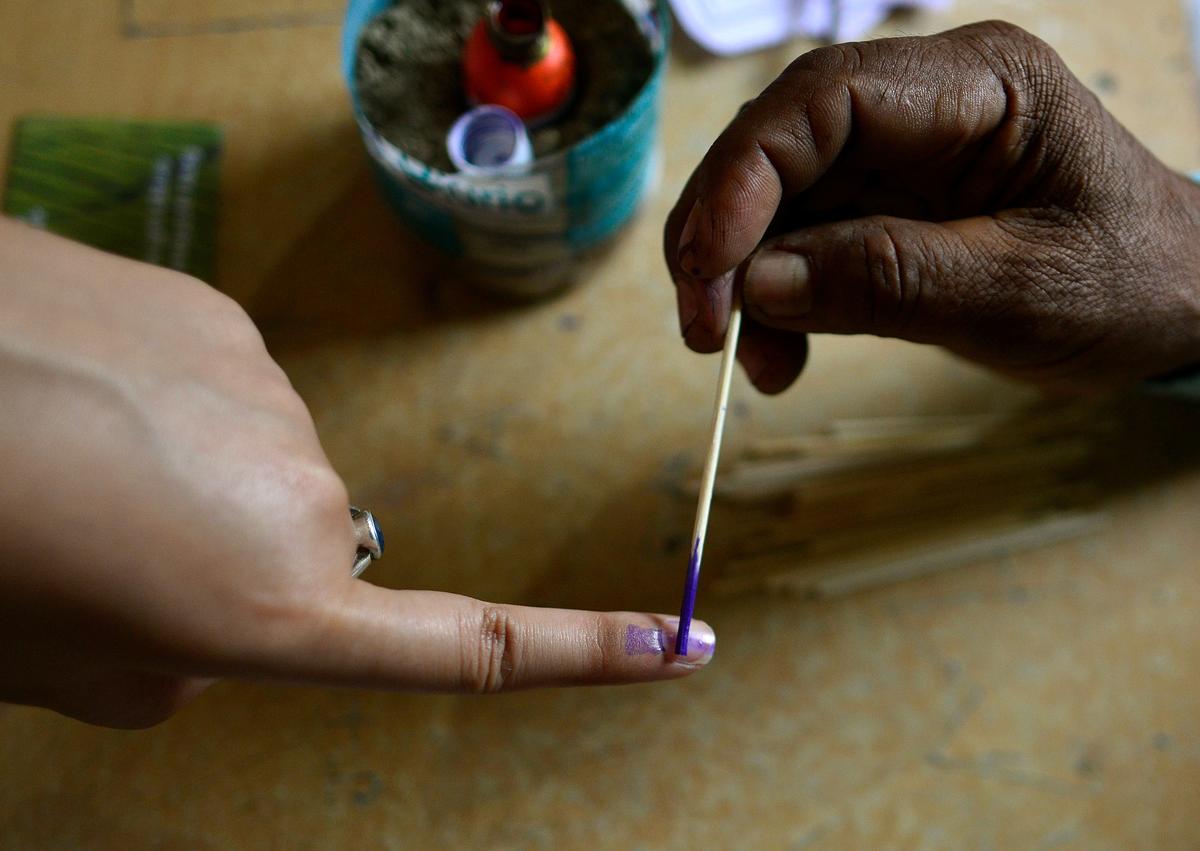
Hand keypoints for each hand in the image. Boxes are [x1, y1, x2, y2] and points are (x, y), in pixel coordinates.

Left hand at [0, 220, 713, 728]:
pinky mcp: (222, 316)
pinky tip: (78, 394)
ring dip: (187, 471)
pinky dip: (164, 401)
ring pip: (254, 460)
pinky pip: (219, 385)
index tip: (677, 649)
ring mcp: (272, 392)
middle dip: (229, 557)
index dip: (581, 656)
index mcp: (273, 604)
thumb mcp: (68, 666)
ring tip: (74, 463)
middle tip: (103, 541)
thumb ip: (174, 669)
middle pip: (307, 547)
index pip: (466, 645)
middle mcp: (308, 496)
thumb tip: (213, 622)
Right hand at [665, 21, 1199, 392]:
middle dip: (725, 236)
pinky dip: (775, 305)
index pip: (827, 98)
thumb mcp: (1019, 291)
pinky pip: (799, 249)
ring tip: (750, 361)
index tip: (708, 266)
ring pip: (775, 203)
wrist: (1171, 312)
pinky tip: (780, 359)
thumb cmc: (1129, 283)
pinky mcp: (881, 212)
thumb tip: (757, 285)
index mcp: (978, 86)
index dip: (747, 174)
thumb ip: (890, 280)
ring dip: (742, 283)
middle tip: (702, 327)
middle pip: (781, 147)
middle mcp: (923, 108)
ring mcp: (897, 160)